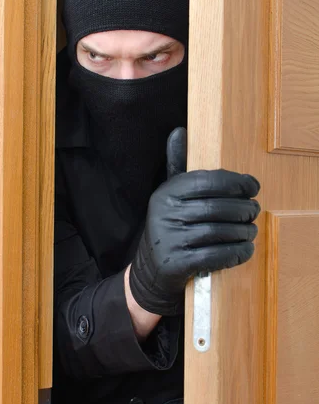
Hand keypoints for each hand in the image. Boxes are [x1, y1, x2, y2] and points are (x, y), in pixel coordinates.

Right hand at [129, 128, 260, 314]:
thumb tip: (178, 132)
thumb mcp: (168, 196)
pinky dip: (236, 253)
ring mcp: (170, 240)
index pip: (207, 181)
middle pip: (217, 207)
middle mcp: (165, 215)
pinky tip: (245, 249)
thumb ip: (178, 167)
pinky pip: (215, 255)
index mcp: (165, 194)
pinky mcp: (177, 264)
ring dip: (243, 232)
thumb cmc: (168, 227)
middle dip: (243, 209)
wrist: (149, 271)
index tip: (253, 187)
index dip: (235, 182)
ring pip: (219, 232)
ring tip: (251, 230)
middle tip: (254, 211)